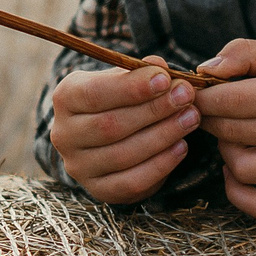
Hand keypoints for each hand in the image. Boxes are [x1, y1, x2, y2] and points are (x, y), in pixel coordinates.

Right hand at [49, 57, 199, 204]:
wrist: (107, 134)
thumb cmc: (118, 98)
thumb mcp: (124, 78)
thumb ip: (140, 71)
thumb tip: (159, 66)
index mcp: (65, 98)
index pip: (95, 94)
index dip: (132, 88)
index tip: (165, 79)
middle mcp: (64, 134)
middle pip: (110, 126)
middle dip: (154, 110)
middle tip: (186, 97)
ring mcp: (78, 166)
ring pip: (123, 155)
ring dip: (163, 135)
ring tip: (191, 118)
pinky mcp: (98, 189)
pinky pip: (131, 182)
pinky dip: (160, 165)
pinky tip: (181, 146)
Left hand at [193, 39, 255, 219]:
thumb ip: (244, 54)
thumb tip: (203, 72)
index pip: (230, 101)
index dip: (203, 96)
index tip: (196, 90)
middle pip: (231, 132)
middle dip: (210, 117)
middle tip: (211, 106)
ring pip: (240, 168)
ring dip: (225, 149)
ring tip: (234, 130)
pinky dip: (238, 192)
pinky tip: (233, 168)